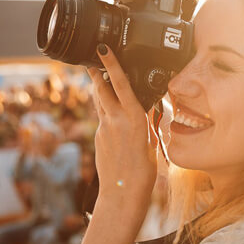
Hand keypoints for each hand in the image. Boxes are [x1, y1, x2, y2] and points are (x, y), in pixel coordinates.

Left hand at [87, 43, 157, 226]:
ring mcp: (104, 129)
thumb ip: (146, 127)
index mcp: (135, 119)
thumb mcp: (152, 145)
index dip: (111, 64)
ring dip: (99, 88)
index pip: (121, 84)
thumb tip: (145, 116)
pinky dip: (105, 110)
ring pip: (99, 101)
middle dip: (96, 71)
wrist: (122, 195)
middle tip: (91, 56)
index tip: (103, 48)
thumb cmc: (143, 174)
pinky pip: (101, 118)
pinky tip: (110, 113)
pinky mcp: (98, 139)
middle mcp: (116, 121)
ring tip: (98, 75)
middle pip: (101, 88)